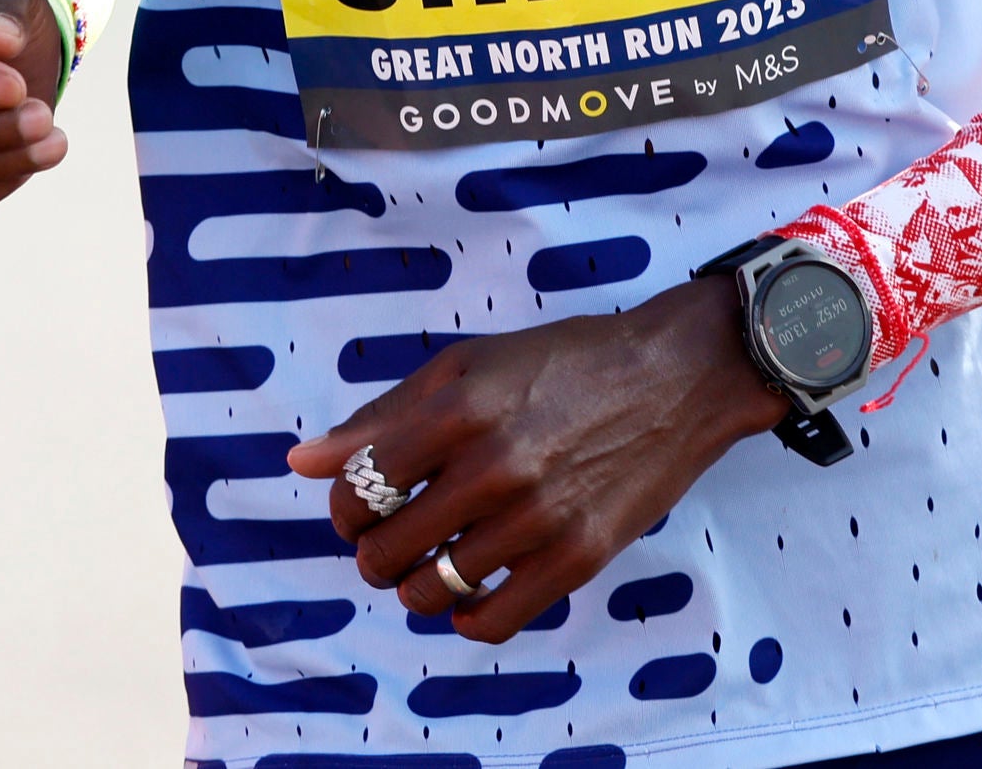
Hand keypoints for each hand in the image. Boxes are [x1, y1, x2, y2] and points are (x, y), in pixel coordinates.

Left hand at [283, 275, 789, 641]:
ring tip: (429, 565)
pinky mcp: (579, 556)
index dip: (345, 508)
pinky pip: (494, 619)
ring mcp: (538, 516)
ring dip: (415, 586)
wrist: (676, 376)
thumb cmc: (567, 361)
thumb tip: (304, 462)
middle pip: (387, 548)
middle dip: (373, 553)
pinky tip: (470, 596)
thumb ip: (385, 415)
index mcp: (459, 408)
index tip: (359, 508)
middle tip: (390, 542)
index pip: (360, 488)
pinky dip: (468, 618)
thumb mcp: (469, 364)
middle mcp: (494, 465)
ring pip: (432, 589)